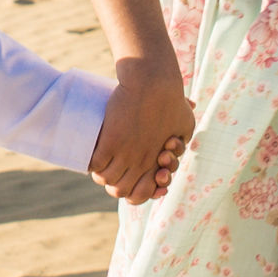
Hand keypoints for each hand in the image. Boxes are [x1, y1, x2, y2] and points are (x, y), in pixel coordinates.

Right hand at [89, 63, 195, 202]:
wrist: (154, 83)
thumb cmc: (172, 100)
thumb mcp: (185, 123)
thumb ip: (182, 136)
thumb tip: (176, 137)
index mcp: (158, 162)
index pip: (143, 194)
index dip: (134, 193)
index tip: (132, 179)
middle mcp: (142, 162)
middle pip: (120, 192)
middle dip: (116, 185)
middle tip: (116, 169)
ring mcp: (125, 153)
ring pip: (105, 180)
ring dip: (102, 174)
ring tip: (103, 162)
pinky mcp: (110, 140)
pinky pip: (95, 164)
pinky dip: (92, 163)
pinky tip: (94, 155)